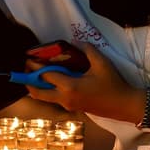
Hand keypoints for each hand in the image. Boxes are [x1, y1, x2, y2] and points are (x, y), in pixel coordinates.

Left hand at [23, 42, 137, 122]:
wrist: (123, 105)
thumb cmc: (113, 84)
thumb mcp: (101, 63)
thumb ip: (87, 49)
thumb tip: (75, 41)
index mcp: (69, 87)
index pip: (45, 76)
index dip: (35, 66)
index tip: (28, 58)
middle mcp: (64, 98)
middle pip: (37, 93)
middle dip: (28, 81)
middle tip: (26, 69)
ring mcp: (67, 105)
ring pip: (45, 98)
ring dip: (36, 87)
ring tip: (34, 74)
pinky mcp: (71, 107)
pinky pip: (53, 99)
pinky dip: (47, 90)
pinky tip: (50, 81)